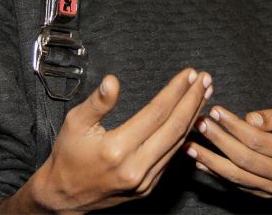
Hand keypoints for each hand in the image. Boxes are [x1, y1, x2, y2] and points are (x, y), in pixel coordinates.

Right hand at [17, 68, 212, 212]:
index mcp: (117, 149)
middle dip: (193, 101)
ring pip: (178, 143)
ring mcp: (144, 180)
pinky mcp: (148, 187)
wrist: (65, 197)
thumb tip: (113, 81)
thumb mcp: (75, 123)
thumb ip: (97, 102)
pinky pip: (171, 157)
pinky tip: (191, 119)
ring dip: (193, 116)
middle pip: (174, 128)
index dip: (176, 91)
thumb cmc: (68, 156)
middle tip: (206, 80)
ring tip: (204, 94)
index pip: (157, 113)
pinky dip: (184, 135)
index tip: (189, 74)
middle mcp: (135, 167)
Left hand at [186, 105, 271, 197]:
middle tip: (199, 124)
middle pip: (244, 158)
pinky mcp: (261, 195)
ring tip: (190, 145)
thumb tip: (249, 118)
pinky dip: (214, 172)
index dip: (234, 125)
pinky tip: (199, 161)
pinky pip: (234, 184)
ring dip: (209, 160)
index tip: (216, 111)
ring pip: (236, 175)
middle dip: (218, 140)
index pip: (257, 139)